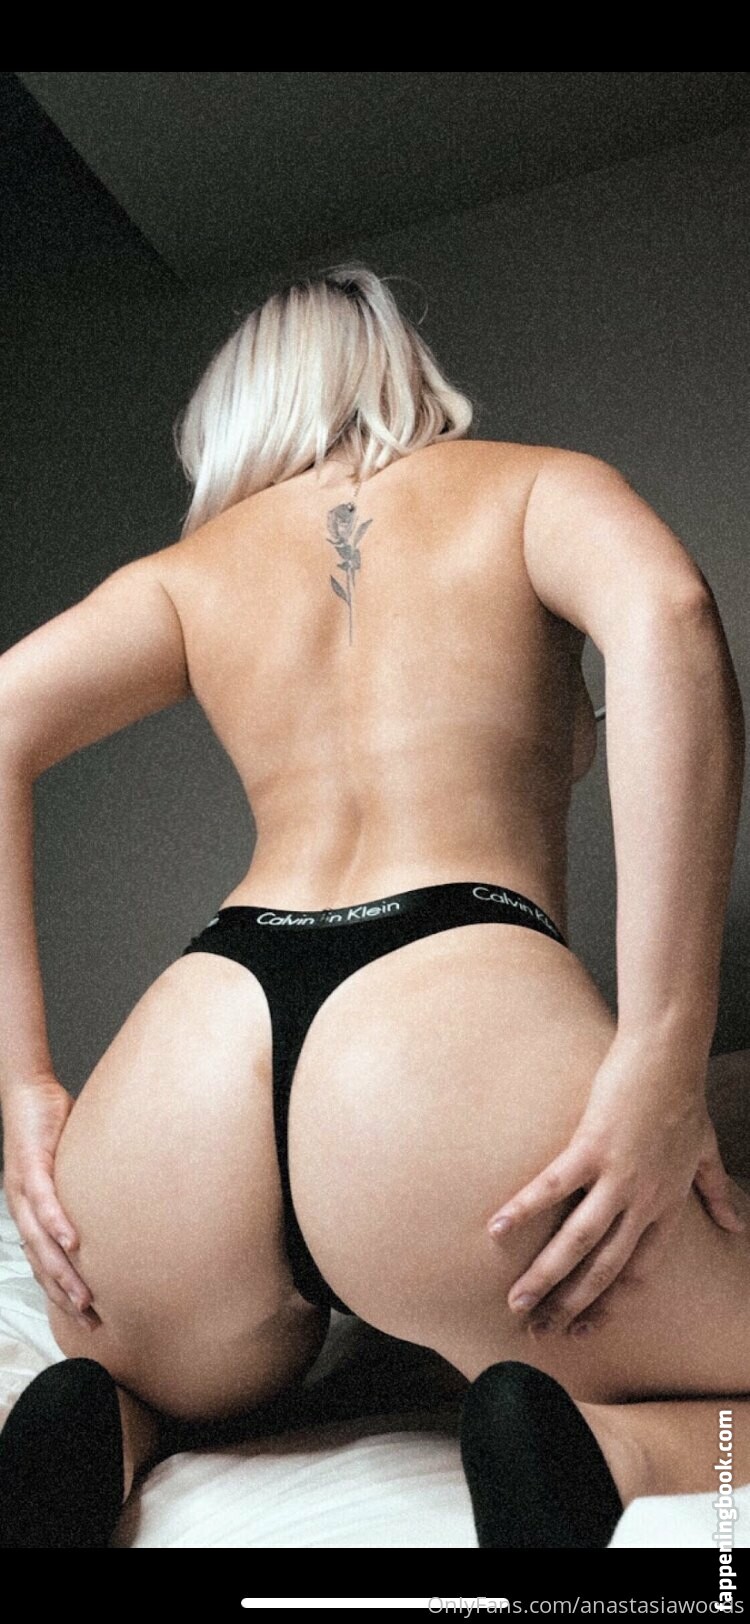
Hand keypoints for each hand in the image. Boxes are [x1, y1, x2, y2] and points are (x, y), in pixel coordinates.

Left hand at [1, 1075, 99, 1329]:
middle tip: (89, 1321)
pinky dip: (58, 1224)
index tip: (85, 1315)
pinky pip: (45, 1201)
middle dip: (64, 1295)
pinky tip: (73, 1243)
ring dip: (62, 1272)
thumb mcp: (69, 1168)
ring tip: (82, 1296)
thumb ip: (82, 1191)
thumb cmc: (52, 1127)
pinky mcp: (30, 1166)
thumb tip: (113, 1208)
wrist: (27, 1092)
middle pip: (41, 1262)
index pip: (42, 1261)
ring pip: (40, 1241)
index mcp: (29, 1211)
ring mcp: (23, 1189)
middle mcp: (21, 1207)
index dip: (60, 1291)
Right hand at [487, 1033, 744, 1338]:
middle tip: (539, 1333)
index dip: (611, 1303)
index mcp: (667, 1206)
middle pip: (604, 1267)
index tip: (586, 1327)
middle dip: (571, 1305)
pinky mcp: (592, 1147)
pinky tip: (494, 1230)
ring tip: (516, 1304)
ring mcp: (618, 1176)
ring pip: (578, 1241)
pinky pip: (552, 1188)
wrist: (670, 1053)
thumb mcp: (706, 1150)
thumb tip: (737, 1225)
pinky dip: (523, 1210)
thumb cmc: (684, 1097)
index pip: (639, 1271)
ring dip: (546, 1277)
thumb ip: (714, 1191)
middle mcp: (644, 1201)